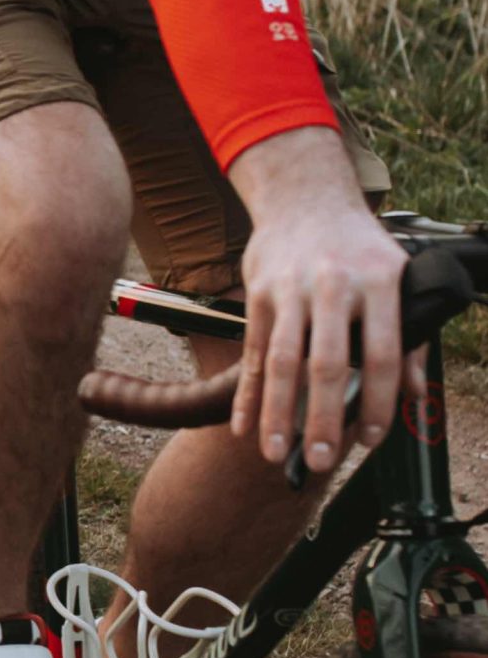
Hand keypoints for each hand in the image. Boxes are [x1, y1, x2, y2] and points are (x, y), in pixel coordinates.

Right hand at [226, 127, 418, 472]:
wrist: (305, 196)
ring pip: (284, 360)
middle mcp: (335, 285)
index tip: (369, 440)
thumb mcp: (397, 278)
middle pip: (327, 362)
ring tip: (276, 453)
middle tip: (322, 461)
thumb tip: (413, 395)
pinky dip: (248, 393)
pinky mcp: (260, 292)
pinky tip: (244, 425)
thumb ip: (408, 337)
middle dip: (322, 418)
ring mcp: (292, 288)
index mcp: (381, 282)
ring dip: (277, 412)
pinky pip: (254, 351)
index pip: (384, 355)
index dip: (378, 404)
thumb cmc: (357, 246)